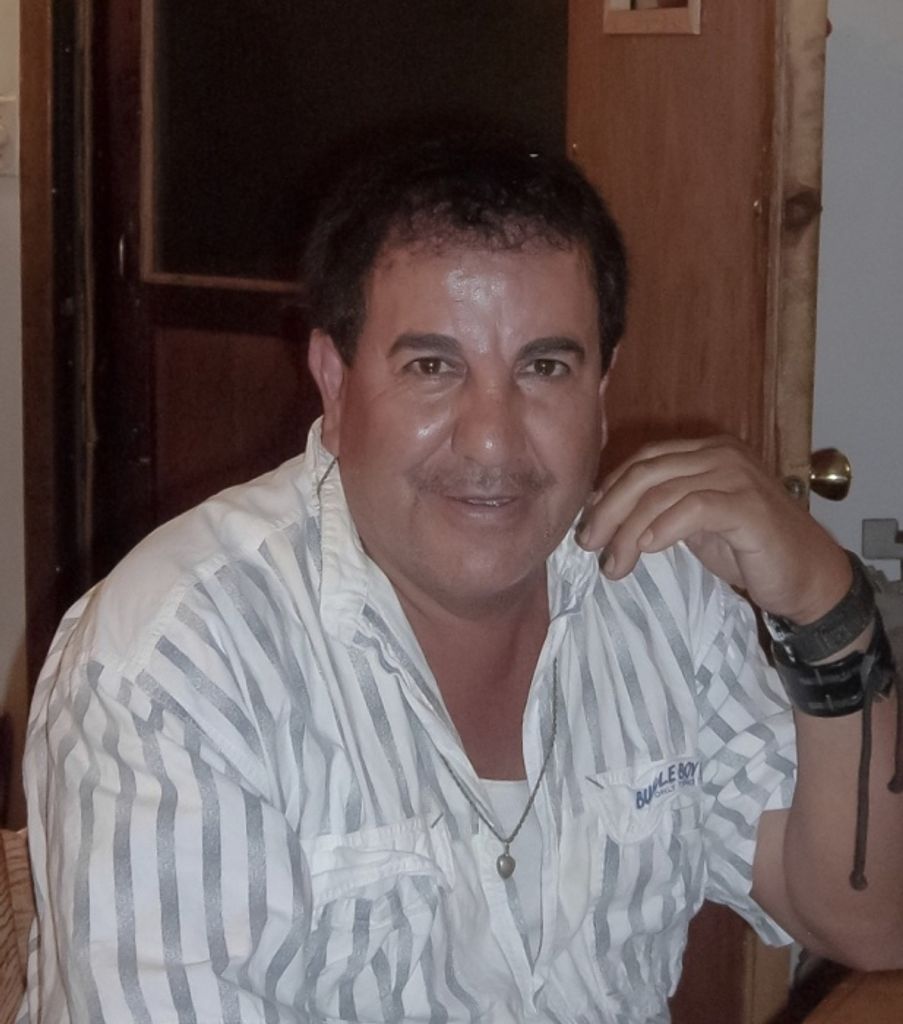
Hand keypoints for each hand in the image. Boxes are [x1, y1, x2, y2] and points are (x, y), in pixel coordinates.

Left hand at [576, 436, 851, 623]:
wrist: (806, 577)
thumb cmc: (747, 551)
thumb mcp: (692, 523)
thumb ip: (657, 509)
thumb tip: (601, 510)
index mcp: (705, 451)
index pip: (644, 460)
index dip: (609, 490)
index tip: (586, 524)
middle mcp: (720, 454)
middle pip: (646, 473)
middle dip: (609, 510)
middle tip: (588, 544)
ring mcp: (737, 476)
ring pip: (663, 493)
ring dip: (629, 531)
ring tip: (613, 564)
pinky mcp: (749, 506)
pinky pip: (694, 509)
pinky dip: (663, 529)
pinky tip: (646, 550)